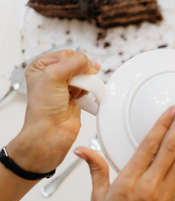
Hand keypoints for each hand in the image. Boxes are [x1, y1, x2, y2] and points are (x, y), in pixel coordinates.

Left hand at [7, 50, 98, 173]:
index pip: (66, 54)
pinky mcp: (76, 97)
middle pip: (77, 64)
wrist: (51, 131)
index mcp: (41, 67)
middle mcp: (53, 76)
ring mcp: (65, 87)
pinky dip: (91, 89)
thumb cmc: (43, 108)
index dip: (73, 61)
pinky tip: (86, 94)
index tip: (74, 72)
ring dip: (87, 81)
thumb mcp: (53, 75)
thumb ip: (73, 63)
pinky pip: (89, 87)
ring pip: (85, 75)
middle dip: (82, 71)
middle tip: (79, 81)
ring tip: (80, 90)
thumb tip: (89, 62)